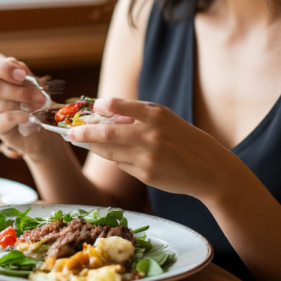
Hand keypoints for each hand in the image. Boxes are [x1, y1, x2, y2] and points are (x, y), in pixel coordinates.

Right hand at [0, 51, 51, 157]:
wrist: (35, 118)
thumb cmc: (29, 93)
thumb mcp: (30, 79)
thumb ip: (24, 75)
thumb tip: (21, 75)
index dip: (4, 68)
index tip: (22, 75)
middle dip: (20, 91)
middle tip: (39, 96)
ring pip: (2, 104)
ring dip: (25, 104)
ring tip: (39, 105)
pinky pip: (7, 118)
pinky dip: (23, 116)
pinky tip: (30, 115)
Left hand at [67, 97, 242, 202]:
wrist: (210, 170)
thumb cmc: (185, 140)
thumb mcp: (167, 120)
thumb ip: (139, 116)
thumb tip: (105, 115)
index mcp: (157, 115)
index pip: (119, 106)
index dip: (101, 106)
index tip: (92, 106)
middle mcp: (150, 135)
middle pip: (107, 133)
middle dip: (84, 132)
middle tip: (70, 132)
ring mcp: (147, 157)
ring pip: (110, 151)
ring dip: (94, 146)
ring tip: (84, 140)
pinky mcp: (146, 175)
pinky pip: (122, 164)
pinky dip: (116, 158)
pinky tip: (117, 153)